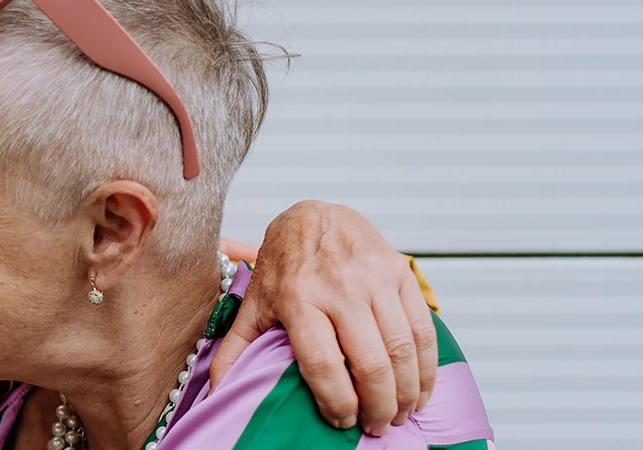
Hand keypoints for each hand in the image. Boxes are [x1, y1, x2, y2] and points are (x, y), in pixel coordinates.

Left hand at [209, 200, 436, 436]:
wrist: (314, 215)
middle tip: (375, 426)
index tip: (341, 421)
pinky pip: (423, 327)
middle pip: (369, 362)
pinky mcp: (400, 272)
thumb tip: (215, 392)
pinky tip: (420, 389)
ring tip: (398, 414)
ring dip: (406, 391)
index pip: (322, 363)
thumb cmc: (283, 266)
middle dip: (377, 405)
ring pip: (401, 348)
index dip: (336, 401)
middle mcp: (338, 287)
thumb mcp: (254, 303)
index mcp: (297, 298)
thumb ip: (235, 348)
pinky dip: (427, 366)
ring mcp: (374, 278)